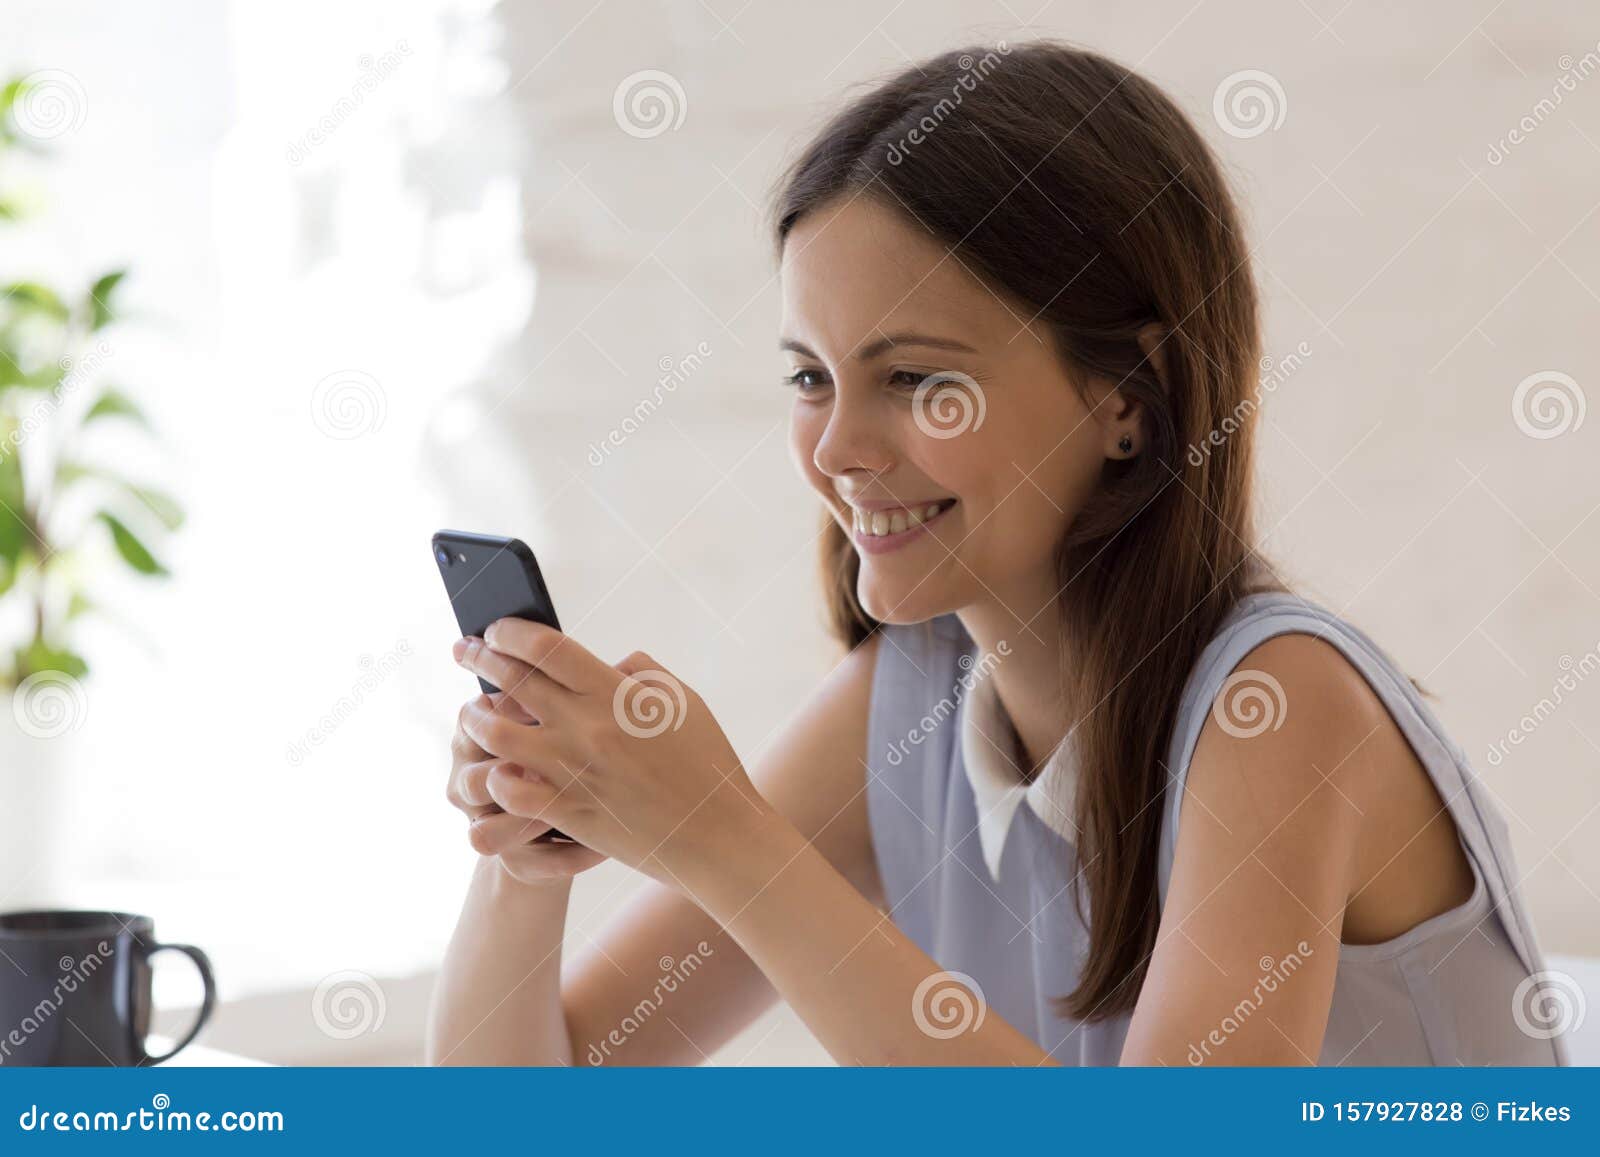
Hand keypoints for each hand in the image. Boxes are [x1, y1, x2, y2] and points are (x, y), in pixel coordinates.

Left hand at [452, 620, 775, 884]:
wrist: (716, 835)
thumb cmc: (706, 763)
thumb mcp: (684, 701)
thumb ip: (641, 672)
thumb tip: (608, 663)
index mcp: (615, 694)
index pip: (545, 646)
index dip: (511, 631)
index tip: (496, 628)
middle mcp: (587, 728)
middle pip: (512, 682)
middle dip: (480, 659)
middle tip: (463, 651)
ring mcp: (573, 772)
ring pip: (497, 736)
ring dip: (477, 718)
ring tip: (472, 711)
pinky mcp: (568, 812)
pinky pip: (511, 791)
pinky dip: (496, 777)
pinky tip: (496, 768)